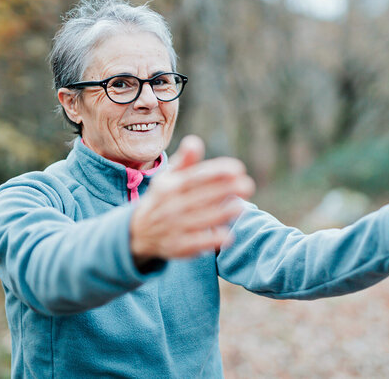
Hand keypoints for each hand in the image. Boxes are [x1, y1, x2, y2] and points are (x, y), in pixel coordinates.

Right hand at [130, 135, 255, 262]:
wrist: (139, 232)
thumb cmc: (163, 198)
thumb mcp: (168, 178)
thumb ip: (185, 161)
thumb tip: (195, 142)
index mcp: (170, 187)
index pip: (195, 177)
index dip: (217, 172)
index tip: (238, 169)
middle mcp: (170, 206)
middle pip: (201, 197)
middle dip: (225, 191)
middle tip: (248, 185)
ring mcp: (173, 227)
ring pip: (201, 220)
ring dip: (222, 214)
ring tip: (242, 207)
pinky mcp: (178, 247)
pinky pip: (197, 243)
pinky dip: (212, 239)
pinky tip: (228, 235)